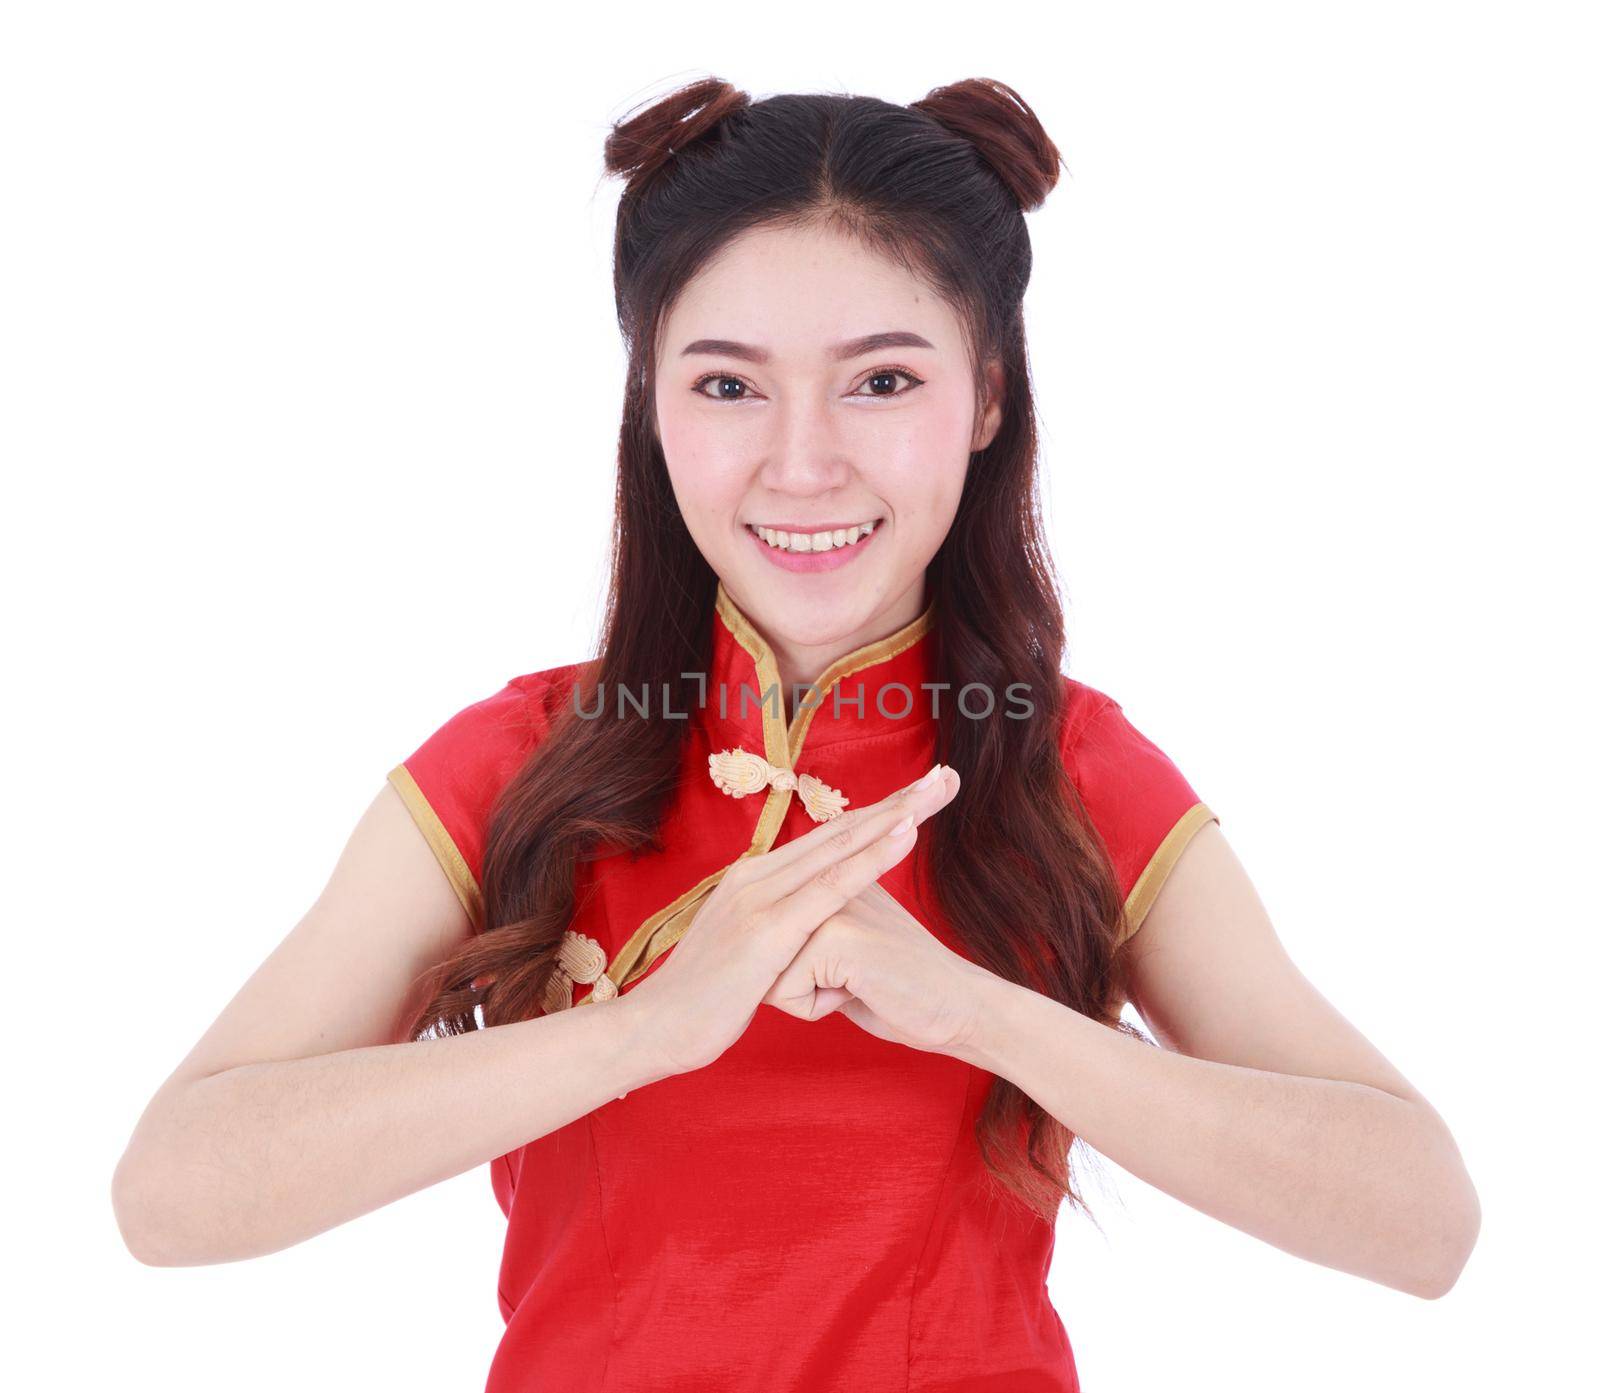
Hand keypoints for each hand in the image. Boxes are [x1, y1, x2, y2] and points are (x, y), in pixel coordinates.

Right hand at [621, 762, 957, 1080]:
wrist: (655, 1030)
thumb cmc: (703, 1002)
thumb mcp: (745, 955)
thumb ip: (774, 934)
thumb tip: (802, 936)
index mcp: (753, 879)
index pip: (827, 838)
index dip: (876, 815)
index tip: (918, 796)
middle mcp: (756, 875)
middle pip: (840, 829)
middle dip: (896, 802)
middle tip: (943, 778)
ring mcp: (761, 897)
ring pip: (840, 846)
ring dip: (893, 816)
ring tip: (935, 791)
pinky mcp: (769, 928)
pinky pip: (832, 885)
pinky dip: (872, 856)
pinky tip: (905, 836)